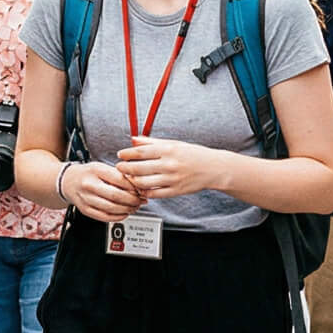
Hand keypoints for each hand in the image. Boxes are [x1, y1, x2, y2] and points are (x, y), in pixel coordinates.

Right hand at [61, 161, 145, 222]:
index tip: (141, 189)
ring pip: (111, 208)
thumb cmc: (88, 174)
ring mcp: (86, 198)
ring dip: (127, 209)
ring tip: (134, 207)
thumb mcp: (102, 167)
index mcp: (96, 170)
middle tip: (141, 200)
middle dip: (133, 200)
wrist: (67, 181)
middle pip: (116, 196)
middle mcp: (89, 184)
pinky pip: (104, 217)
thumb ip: (118, 175)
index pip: (120, 180)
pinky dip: (118, 217)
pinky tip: (124, 213)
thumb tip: (137, 186)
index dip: (134, 187)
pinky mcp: (85, 210)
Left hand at [114, 137, 234, 199]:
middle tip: (119, 167)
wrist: (213, 168)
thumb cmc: (193, 154)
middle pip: (139, 168)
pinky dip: (144, 192)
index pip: (140, 152)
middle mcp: (169, 164)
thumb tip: (133, 139)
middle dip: (125, 168)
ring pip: (143, 183)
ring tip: (129, 178)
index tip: (120, 155)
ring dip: (132, 181)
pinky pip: (154, 194)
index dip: (127, 154)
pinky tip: (141, 188)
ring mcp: (172, 179)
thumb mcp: (174, 143)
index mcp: (168, 150)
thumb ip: (152, 142)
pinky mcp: (175, 191)